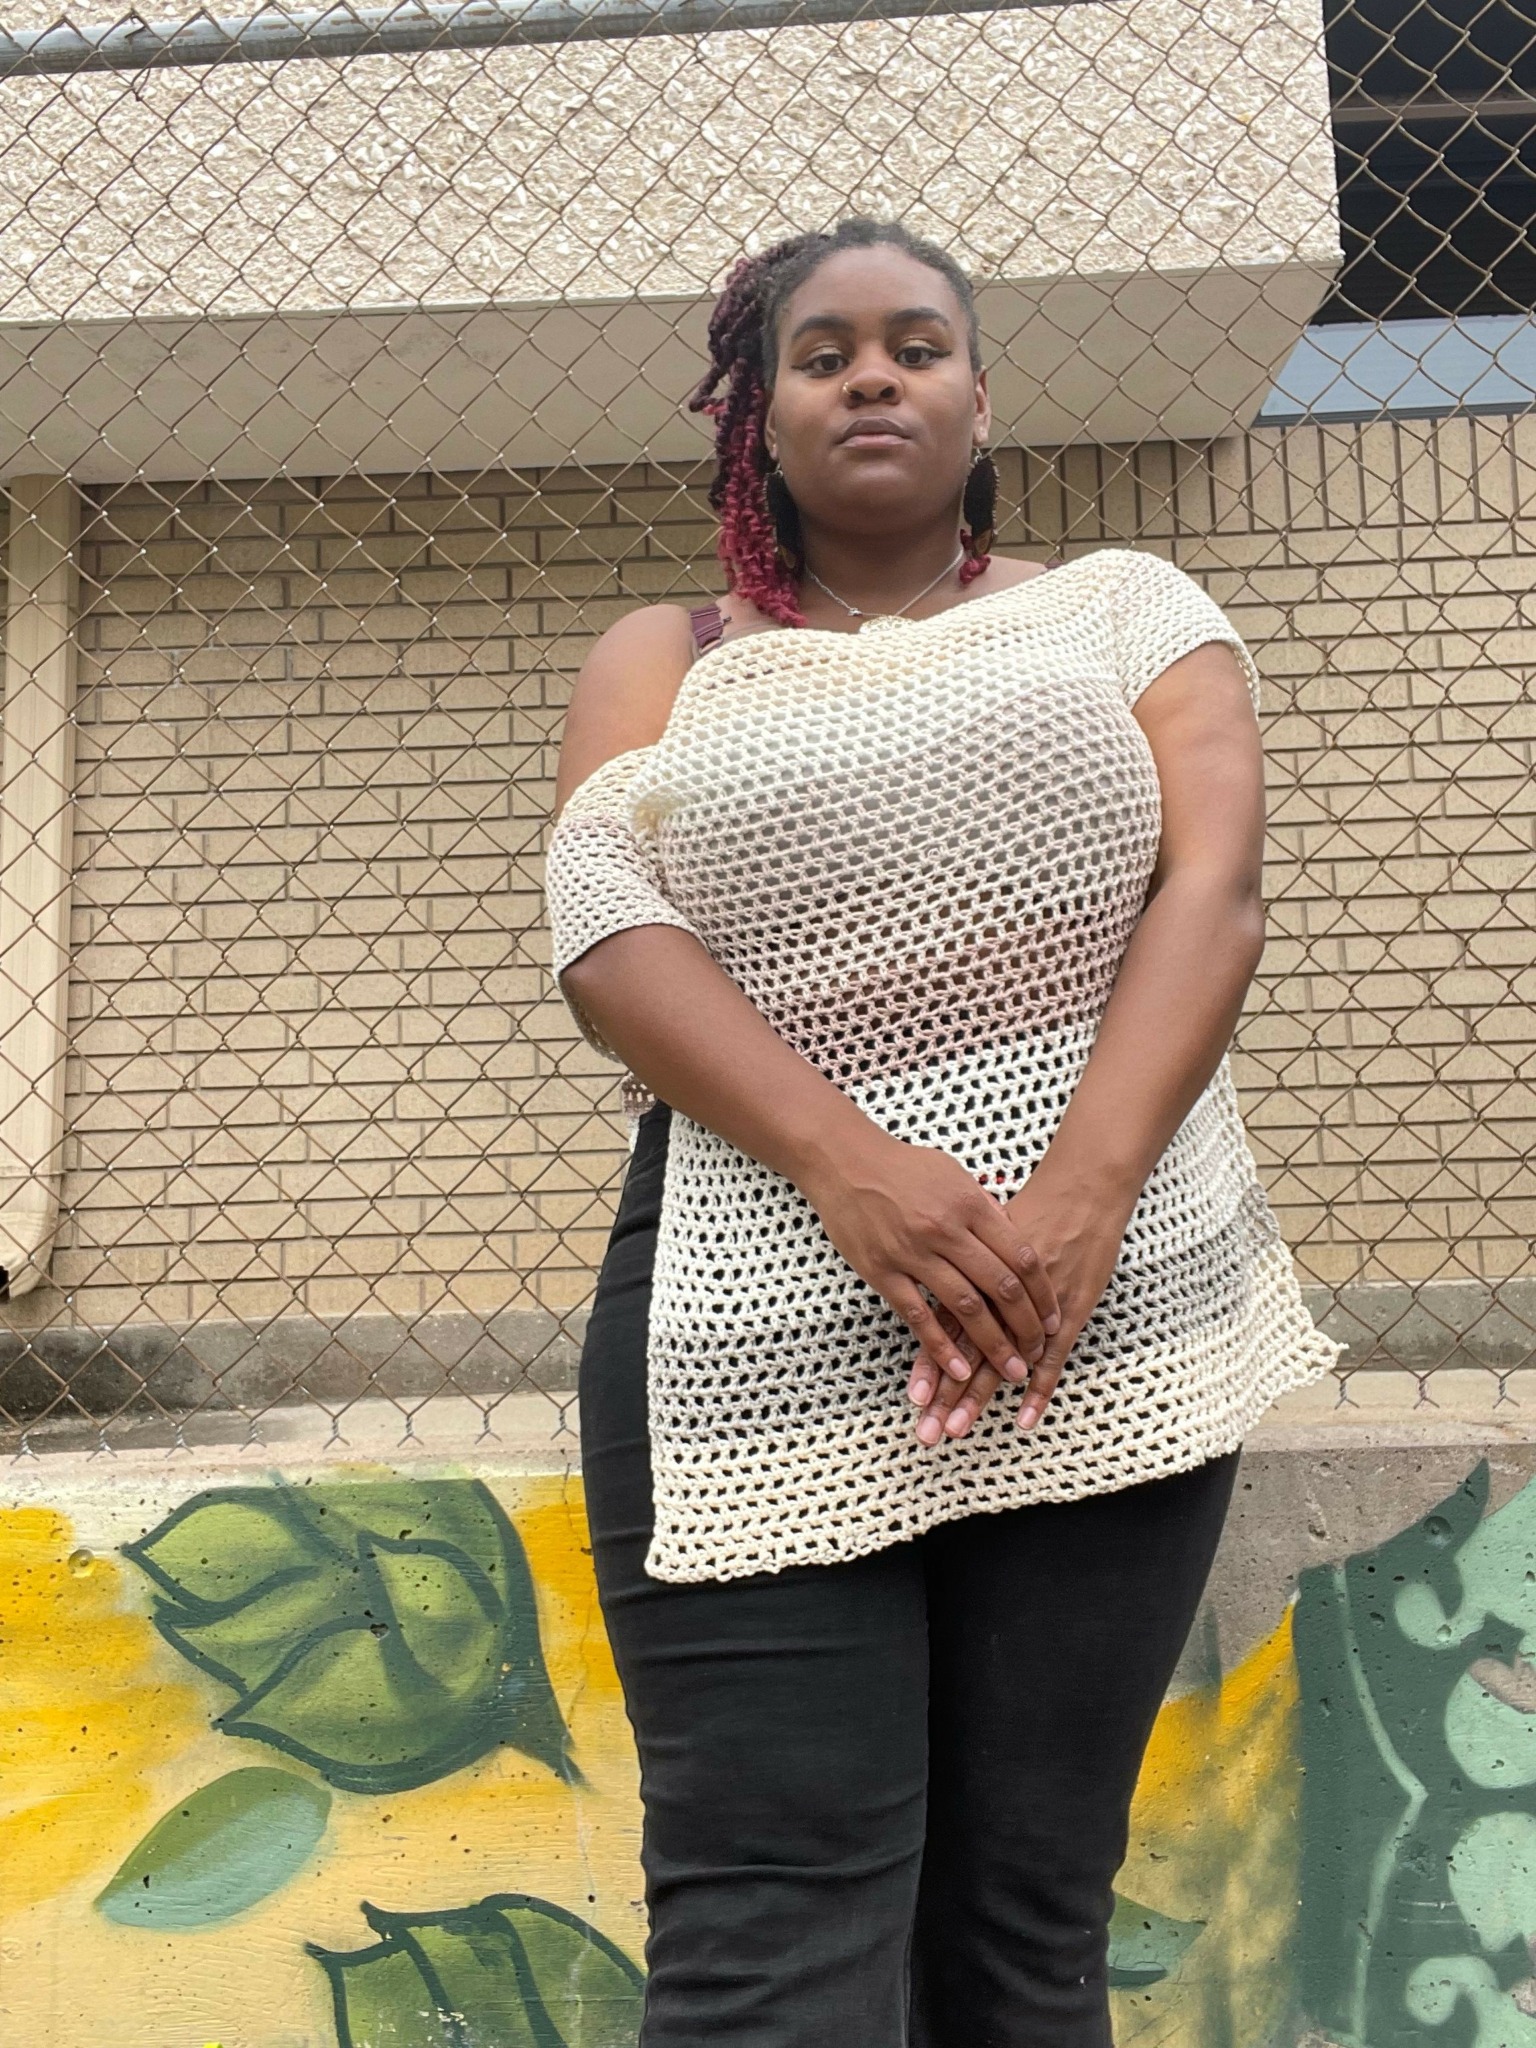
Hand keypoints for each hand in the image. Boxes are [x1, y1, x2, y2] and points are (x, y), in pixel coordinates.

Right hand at [798, 1130, 1060, 1391]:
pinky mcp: (882, 1271)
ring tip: (1012, 1370)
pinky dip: (940, 1346)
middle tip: (1039, 1351)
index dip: (1042, 1293)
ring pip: (964, 1307)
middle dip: (1026, 1326)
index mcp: (969, 1205)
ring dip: (993, 1344)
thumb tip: (1015, 1238)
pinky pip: (917, 1315)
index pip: (1020, 1257)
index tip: (1054, 1317)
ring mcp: (913, 1252)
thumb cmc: (902, 1166)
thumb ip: (985, 1209)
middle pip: (1000, 1287)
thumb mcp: (955, 1175)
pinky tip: (958, 1369)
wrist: (845, 1161)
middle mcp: (946, 1230)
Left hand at [906, 1167, 1133, 1442]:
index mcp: (973, 1269)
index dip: (928, 1362)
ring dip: (978, 1399)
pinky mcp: (1071, 1310)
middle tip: (925, 1431)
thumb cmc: (1033, 1204)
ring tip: (956, 1431)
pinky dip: (1038, 1389)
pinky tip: (1024, 1419)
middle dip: (944, 1393)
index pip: (943, 1323)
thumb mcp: (981, 1227)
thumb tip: (925, 1276)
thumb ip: (956, 1258)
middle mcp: (1000, 1291)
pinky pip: (1054, 1357)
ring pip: (1002, 1359)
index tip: (912, 1396)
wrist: (1083, 1187)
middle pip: (964, 1350)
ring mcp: (1035, 1304)